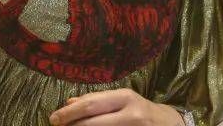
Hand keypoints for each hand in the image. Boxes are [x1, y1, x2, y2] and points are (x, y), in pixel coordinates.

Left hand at [49, 89, 183, 125]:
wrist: (169, 125)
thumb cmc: (141, 110)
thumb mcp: (122, 100)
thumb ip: (98, 101)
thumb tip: (69, 103)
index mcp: (125, 98)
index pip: (91, 104)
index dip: (69, 113)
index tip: (53, 118)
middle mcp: (131, 114)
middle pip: (92, 123)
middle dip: (71, 125)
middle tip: (55, 125)